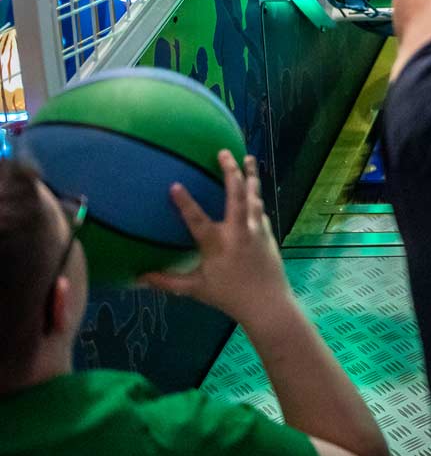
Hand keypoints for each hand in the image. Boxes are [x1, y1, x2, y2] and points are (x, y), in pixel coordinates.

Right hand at [143, 152, 294, 330]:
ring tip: (248, 157)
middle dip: (231, 172)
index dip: (186, 203)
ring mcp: (255, 230)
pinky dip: (255, 195)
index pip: (198, 221)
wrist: (267, 303)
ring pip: (254, 197)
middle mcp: (239, 233)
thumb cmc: (228, 296)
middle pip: (236, 196)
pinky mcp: (266, 232)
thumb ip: (167, 281)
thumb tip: (138, 277)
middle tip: (224, 152)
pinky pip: (259, 208)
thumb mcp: (195, 289)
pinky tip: (253, 186)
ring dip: (251, 176)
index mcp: (218, 245)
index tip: (175, 185)